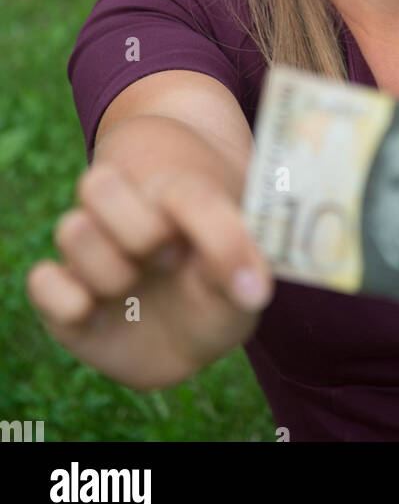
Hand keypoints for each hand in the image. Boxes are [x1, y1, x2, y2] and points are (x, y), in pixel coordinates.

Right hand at [26, 160, 274, 391]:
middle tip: (171, 258)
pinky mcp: (66, 298)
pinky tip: (96, 313)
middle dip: (140, 231)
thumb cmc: (220, 280)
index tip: (226, 255)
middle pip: (98, 185)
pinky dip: (63, 296)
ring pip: (71, 229)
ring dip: (106, 267)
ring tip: (133, 285)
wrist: (195, 318)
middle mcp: (125, 214)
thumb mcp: (246, 271)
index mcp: (174, 194)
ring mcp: (93, 253)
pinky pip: (41, 281)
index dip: (203, 226)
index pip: (181, 191)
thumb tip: (252, 290)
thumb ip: (246, 268)